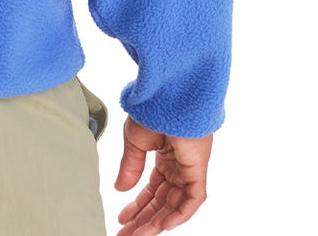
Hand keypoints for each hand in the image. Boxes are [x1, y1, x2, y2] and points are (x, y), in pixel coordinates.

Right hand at [114, 115, 212, 234]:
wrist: (167, 95)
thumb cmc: (152, 110)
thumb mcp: (134, 141)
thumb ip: (130, 167)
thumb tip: (120, 189)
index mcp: (164, 158)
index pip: (151, 191)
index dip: (137, 206)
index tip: (122, 220)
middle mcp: (178, 168)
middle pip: (161, 202)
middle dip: (143, 220)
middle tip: (126, 235)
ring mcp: (189, 170)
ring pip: (175, 206)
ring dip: (157, 222)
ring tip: (138, 235)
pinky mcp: (198, 170)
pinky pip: (192, 200)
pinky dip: (179, 214)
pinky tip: (163, 225)